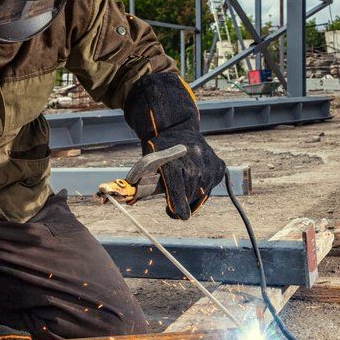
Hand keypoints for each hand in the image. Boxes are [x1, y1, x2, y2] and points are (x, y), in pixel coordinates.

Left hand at [123, 73, 226, 219]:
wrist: (176, 127)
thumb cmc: (156, 150)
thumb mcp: (145, 165)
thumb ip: (137, 185)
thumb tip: (120, 200)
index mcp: (176, 167)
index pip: (178, 199)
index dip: (175, 209)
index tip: (173, 213)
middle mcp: (196, 167)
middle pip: (188, 201)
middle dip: (179, 200)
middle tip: (171, 193)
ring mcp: (210, 167)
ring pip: (200, 196)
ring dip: (190, 195)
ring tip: (181, 182)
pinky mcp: (219, 167)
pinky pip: (210, 188)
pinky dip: (201, 186)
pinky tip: (194, 175)